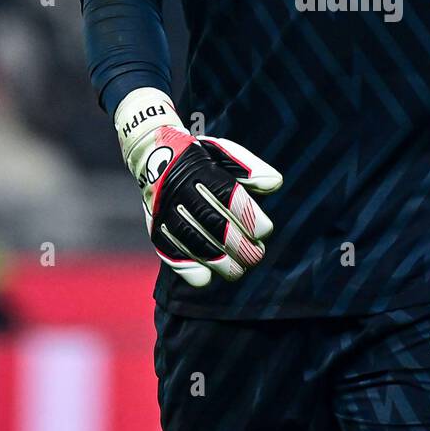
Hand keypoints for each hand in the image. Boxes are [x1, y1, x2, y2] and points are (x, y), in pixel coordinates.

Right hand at [115, 89, 281, 286]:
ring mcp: (166, 210)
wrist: (155, 155)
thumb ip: (250, 168)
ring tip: (238, 270)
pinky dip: (186, 266)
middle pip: (212, 221)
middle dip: (237, 243)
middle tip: (256, 255)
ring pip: (192, 239)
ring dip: (217, 260)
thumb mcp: (225, 153)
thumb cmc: (202, 158)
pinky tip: (206, 277)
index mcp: (202, 170)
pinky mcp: (156, 227)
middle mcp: (181, 190)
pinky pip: (168, 250)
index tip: (265, 230)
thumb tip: (275, 183)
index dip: (248, 214)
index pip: (228, 194)